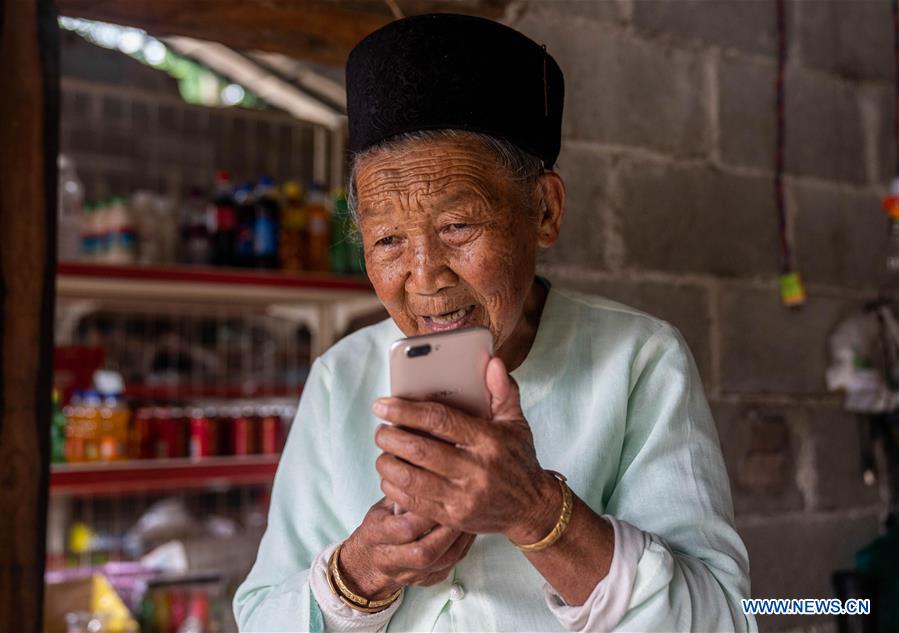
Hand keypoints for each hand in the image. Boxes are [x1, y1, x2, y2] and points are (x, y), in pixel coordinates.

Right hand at [339, 497, 476, 600]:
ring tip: (471, 517)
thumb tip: (424, 467)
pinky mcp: (425, 581)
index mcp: (376, 536)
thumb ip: (401, 493)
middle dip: (447, 529)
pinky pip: (450, 567)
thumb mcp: (381, 506)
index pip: (405, 528)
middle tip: (464, 507)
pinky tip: (470, 531)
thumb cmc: (378, 527)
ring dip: (460, 539)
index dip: (425, 513)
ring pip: (441, 562)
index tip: (442, 495)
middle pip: (425, 551)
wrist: (368, 564)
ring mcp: (408, 575)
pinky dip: (463, 548)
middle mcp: (391, 560)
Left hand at [372, 357, 560, 544]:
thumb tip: (492, 361)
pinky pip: (413, 503)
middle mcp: (476, 469)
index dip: (405, 410)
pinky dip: (394, 488)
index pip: (439, 420)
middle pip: (419, 450)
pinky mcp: (454, 517)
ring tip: (383, 451)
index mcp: (489, 440)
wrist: (531, 507)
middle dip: (390, 437)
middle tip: (380, 429)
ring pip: (411, 478)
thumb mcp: (515, 422)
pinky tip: (391, 476)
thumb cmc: (518, 457)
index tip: (382, 404)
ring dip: (387, 463)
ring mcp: (464, 497)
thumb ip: (502, 390)